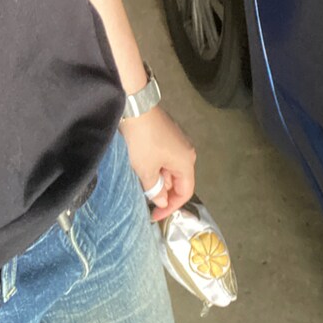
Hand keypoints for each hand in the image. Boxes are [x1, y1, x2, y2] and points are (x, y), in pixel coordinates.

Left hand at [119, 104, 195, 221]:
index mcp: (186, 163)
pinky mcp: (168, 133)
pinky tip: (141, 163)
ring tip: (139, 177)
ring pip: (170, 168)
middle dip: (162, 190)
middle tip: (143, 193)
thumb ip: (154, 189)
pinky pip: (165, 157)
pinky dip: (155, 165)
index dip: (171, 207)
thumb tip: (162, 200)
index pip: (185, 192)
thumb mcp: (146, 170)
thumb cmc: (143, 141)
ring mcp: (178, 141)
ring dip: (157, 177)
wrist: (135, 108)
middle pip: (178, 180)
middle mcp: (187, 152)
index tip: (154, 215)